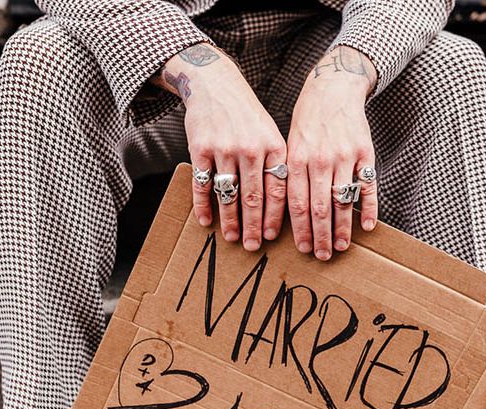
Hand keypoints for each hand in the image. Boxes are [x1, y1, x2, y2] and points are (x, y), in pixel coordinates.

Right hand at [155, 43, 287, 250]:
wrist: (216, 85)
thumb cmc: (247, 117)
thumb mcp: (270, 134)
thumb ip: (275, 165)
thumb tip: (285, 205)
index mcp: (273, 146)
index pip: (276, 190)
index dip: (274, 217)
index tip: (270, 237)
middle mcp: (250, 148)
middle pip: (253, 197)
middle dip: (252, 226)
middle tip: (251, 247)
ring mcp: (224, 148)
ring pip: (228, 194)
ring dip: (229, 220)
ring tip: (231, 238)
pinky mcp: (200, 148)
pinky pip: (202, 184)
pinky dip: (203, 205)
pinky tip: (205, 221)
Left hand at [286, 46, 378, 260]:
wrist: (333, 88)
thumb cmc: (307, 123)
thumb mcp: (289, 147)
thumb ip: (290, 178)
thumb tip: (289, 214)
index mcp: (297, 160)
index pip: (297, 204)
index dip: (300, 229)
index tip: (302, 248)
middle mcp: (320, 160)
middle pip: (320, 208)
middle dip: (320, 236)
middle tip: (322, 256)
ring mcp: (345, 156)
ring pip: (343, 200)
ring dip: (342, 228)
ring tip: (341, 247)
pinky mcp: (366, 151)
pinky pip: (368, 185)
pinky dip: (369, 207)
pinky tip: (367, 226)